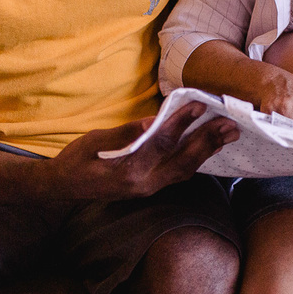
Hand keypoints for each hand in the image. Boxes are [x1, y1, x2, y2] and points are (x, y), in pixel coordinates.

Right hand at [49, 102, 237, 200]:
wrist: (63, 187)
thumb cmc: (75, 160)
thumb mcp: (93, 142)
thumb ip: (124, 134)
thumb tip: (151, 121)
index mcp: (127, 172)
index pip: (161, 144)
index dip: (182, 123)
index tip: (199, 104)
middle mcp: (143, 185)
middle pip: (183, 162)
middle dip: (207, 141)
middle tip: (229, 123)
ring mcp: (149, 189)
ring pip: (185, 170)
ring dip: (208, 151)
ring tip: (229, 134)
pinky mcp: (151, 188)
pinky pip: (179, 174)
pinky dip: (197, 159)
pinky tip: (211, 146)